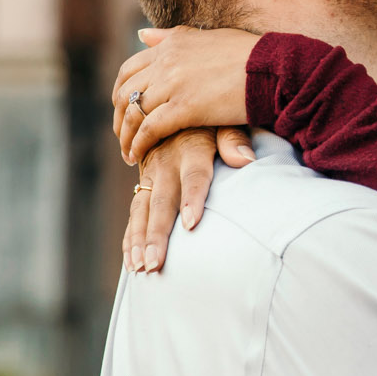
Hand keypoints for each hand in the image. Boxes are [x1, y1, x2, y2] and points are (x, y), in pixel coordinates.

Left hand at [112, 26, 261, 164]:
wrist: (274, 68)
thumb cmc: (250, 55)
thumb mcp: (207, 36)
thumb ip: (172, 37)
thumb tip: (141, 33)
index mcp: (172, 44)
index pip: (130, 69)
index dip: (121, 93)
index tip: (123, 110)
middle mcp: (167, 61)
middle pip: (125, 92)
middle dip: (119, 117)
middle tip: (123, 135)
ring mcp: (173, 83)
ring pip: (133, 113)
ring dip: (126, 136)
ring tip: (129, 152)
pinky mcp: (184, 108)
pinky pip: (150, 130)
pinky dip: (139, 145)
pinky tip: (138, 156)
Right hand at [123, 126, 254, 272]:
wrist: (176, 107)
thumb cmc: (212, 119)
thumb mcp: (227, 120)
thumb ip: (235, 139)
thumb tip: (247, 161)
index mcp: (192, 147)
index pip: (194, 176)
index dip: (192, 198)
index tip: (191, 223)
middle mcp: (167, 162)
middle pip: (162, 201)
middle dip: (157, 233)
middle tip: (155, 262)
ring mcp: (151, 174)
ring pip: (142, 210)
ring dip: (139, 240)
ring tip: (140, 268)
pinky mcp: (143, 183)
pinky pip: (134, 213)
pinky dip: (130, 238)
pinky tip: (131, 262)